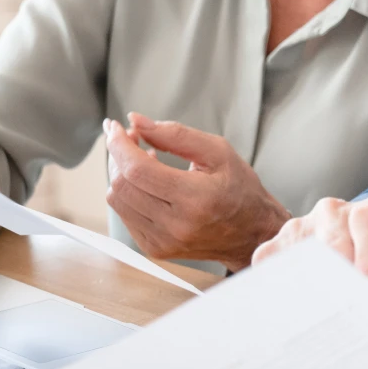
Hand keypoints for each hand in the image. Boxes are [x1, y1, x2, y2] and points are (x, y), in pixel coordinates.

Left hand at [103, 114, 288, 268]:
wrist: (251, 234)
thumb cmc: (240, 189)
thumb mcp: (218, 151)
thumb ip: (175, 134)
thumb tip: (135, 120)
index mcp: (194, 199)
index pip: (137, 170)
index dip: (120, 144)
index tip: (115, 126)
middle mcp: (175, 225)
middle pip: (122, 184)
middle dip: (118, 154)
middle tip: (132, 137)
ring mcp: (162, 241)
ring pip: (117, 200)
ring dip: (121, 173)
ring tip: (142, 158)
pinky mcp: (155, 248)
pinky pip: (125, 214)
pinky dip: (129, 192)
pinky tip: (148, 182)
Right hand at [251, 195, 367, 329]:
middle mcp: (336, 214)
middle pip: (332, 239)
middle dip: (343, 280)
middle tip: (350, 317)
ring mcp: (303, 229)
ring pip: (300, 256)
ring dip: (310, 292)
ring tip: (323, 326)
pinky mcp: (277, 250)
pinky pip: (271, 270)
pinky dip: (281, 296)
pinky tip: (296, 319)